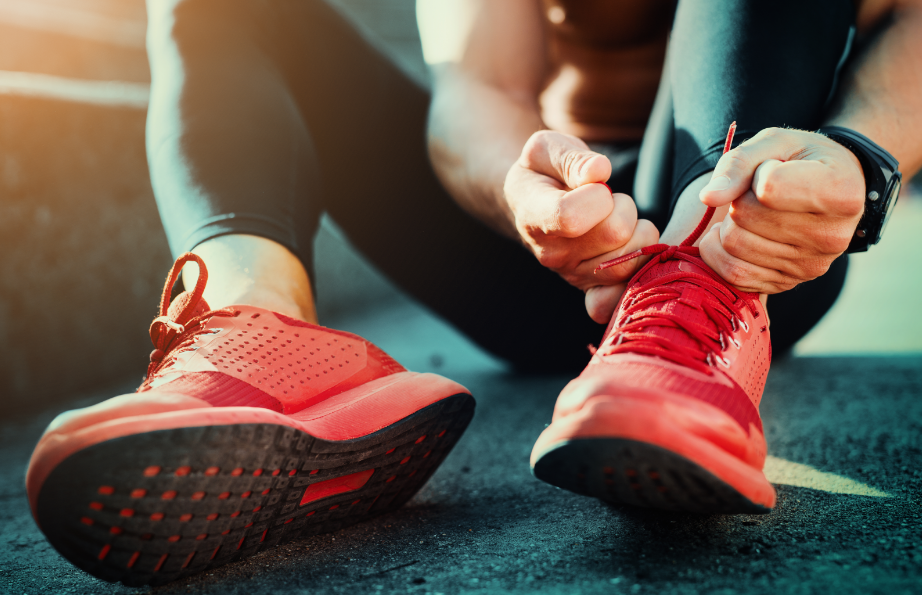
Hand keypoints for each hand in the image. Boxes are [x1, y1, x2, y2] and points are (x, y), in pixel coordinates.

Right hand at [504, 130, 658, 321]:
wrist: (534, 202)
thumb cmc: (543, 171)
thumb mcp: (545, 149)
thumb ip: (571, 158)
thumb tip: (599, 171)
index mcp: (534, 216)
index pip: (572, 217)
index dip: (597, 195)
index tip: (594, 182)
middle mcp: (551, 253)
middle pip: (615, 234)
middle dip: (624, 206)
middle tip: (609, 199)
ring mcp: (572, 274)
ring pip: (630, 259)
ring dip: (637, 232)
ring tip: (616, 219)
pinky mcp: (592, 287)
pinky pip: (624, 293)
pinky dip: (638, 271)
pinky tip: (630, 248)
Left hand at [697, 127, 865, 293]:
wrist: (830, 190)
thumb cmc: (800, 160)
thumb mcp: (774, 143)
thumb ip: (737, 164)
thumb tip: (708, 198)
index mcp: (840, 192)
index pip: (768, 188)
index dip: (757, 173)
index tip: (773, 168)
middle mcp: (831, 236)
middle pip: (745, 217)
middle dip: (740, 199)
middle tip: (758, 193)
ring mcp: (810, 266)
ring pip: (734, 245)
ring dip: (730, 224)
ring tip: (752, 212)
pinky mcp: (787, 284)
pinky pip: (733, 274)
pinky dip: (720, 251)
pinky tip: (737, 233)